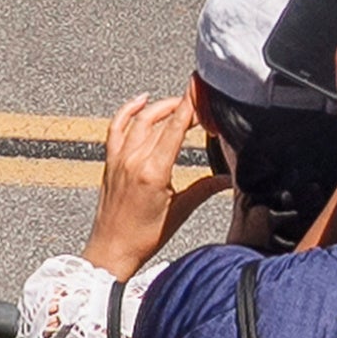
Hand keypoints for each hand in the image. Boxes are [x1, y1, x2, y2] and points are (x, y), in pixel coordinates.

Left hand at [82, 85, 213, 272]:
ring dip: (160, 106)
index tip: (199, 87)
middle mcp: (134, 159)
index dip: (189, 103)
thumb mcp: (180, 211)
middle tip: (200, 103)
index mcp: (154, 171)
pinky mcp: (110, 161)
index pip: (176, 126)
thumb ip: (204, 189)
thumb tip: (227, 179)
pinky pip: (117, 126)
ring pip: (140, 119)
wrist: (111, 250)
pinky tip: (141, 101)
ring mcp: (119, 158)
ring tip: (179, 103)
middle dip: (182, 104)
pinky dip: (128, 110)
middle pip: (160, 118)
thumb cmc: (144, 237)